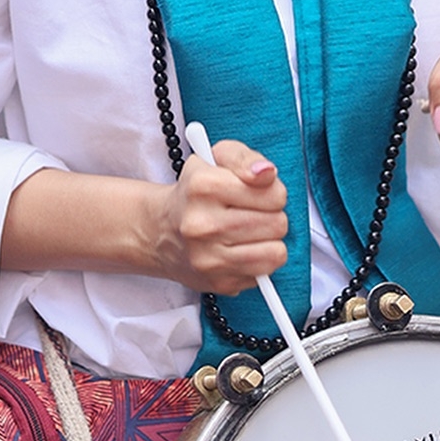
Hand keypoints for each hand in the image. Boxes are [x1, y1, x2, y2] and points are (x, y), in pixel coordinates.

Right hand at [151, 141, 288, 293]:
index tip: (259, 194)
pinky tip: (241, 251)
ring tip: (250, 233)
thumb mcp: (216, 158)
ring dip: (270, 241)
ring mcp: (209, 258)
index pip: (274, 195)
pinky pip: (264, 274)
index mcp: (204, 186)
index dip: (274, 192)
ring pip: (276, 253)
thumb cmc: (196, 193)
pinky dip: (259, 262)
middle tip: (253, 214)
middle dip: (273, 217)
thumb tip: (267, 172)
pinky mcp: (218, 282)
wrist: (161, 232)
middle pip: (278, 224)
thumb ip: (245, 158)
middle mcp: (203, 224)